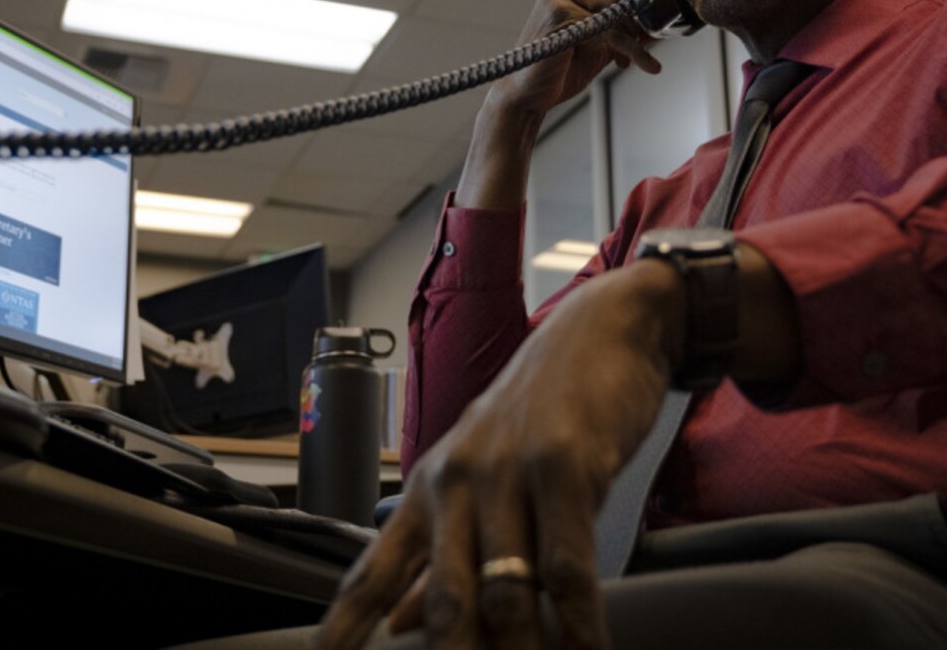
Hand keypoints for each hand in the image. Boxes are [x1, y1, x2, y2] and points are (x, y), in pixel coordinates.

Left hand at [315, 260, 684, 649]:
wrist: (602, 329)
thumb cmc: (543, 406)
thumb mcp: (480, 473)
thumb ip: (439, 551)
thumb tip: (398, 621)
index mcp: (429, 488)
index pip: (372, 572)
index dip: (344, 627)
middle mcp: (459, 481)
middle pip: (443, 600)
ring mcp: (510, 472)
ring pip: (504, 591)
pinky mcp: (564, 466)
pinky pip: (567, 566)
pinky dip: (579, 622)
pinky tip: (585, 648)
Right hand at [488, 0, 662, 121]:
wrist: (526, 97)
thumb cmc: (559, 70)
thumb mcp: (599, 43)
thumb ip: (623, 26)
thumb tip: (658, 21)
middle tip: (657, 19)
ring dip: (640, 28)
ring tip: (648, 53)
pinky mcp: (560, 17)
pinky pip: (610, 27)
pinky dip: (632, 48)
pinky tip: (645, 64)